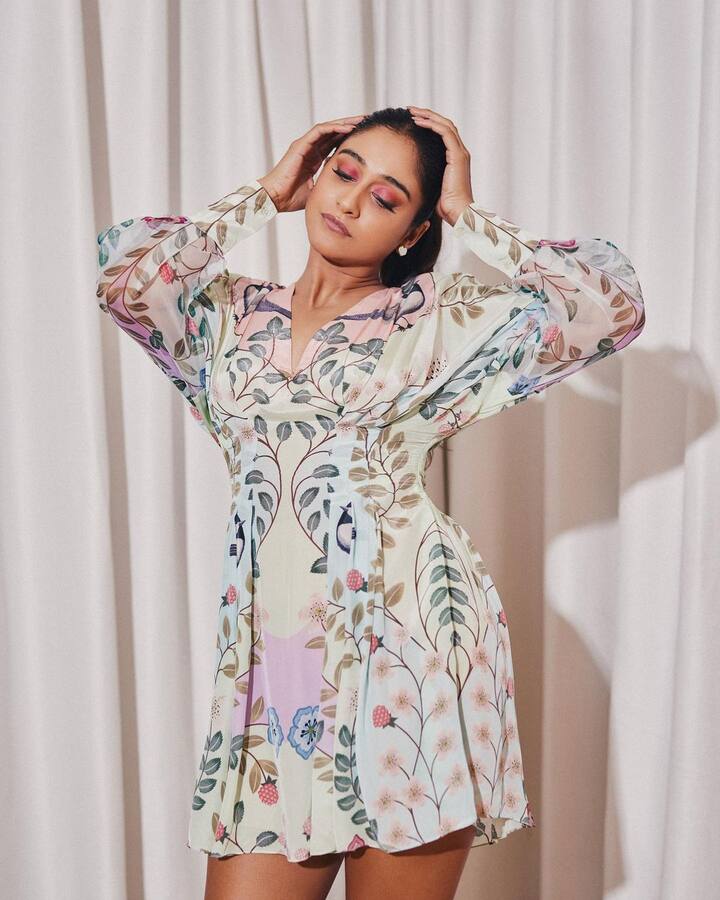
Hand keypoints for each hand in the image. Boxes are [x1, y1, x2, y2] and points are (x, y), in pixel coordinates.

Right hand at [258, 115, 365, 212]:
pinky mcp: (300, 145)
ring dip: (344, 123)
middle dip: (350, 126)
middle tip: (367, 122)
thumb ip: (328, 189)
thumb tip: (344, 198)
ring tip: (360, 120)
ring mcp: (305, 145)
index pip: (334, 144)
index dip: (348, 139)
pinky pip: (319, 131)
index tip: (364, 137)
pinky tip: (347, 127)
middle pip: (333, 133)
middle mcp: (310, 149)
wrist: (275, 198)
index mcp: (314, 159)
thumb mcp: (318, 193)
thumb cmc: (291, 199)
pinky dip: (333, 128)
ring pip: (328, 128)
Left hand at [407, 106, 473, 225]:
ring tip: (412, 112)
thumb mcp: (431, 185)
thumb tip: (408, 174)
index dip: (428, 124)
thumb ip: (425, 175)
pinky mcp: (458, 156)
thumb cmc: (445, 206)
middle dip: (427, 115)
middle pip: (444, 125)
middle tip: (410, 110)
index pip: (442, 133)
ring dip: (428, 116)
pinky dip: (432, 125)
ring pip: (445, 125)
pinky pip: (445, 133)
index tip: (412, 120)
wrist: (458, 213)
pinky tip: (419, 122)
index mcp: (454, 158)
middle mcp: (459, 152)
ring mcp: (460, 153)